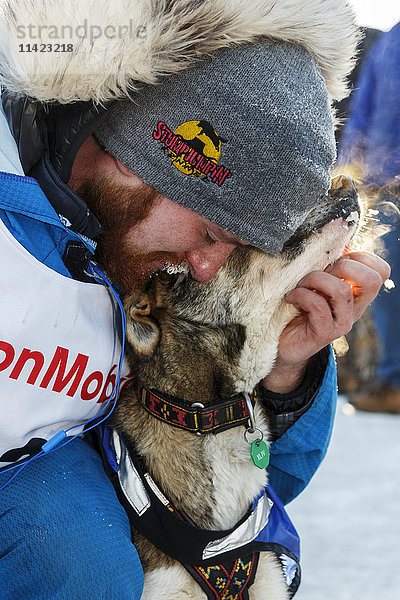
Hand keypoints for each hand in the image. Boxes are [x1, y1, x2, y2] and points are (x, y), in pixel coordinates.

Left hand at [262, 251, 390, 393]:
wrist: (283, 342)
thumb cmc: (297, 306)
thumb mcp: (314, 278)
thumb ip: (326, 258)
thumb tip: (336, 224)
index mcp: (356, 292)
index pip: (381, 271)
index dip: (361, 257)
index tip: (335, 261)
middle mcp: (355, 308)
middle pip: (372, 280)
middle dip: (342, 266)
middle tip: (318, 273)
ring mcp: (342, 323)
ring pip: (341, 291)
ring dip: (315, 279)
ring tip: (300, 285)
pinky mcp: (324, 334)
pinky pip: (318, 306)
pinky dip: (300, 295)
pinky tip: (291, 297)